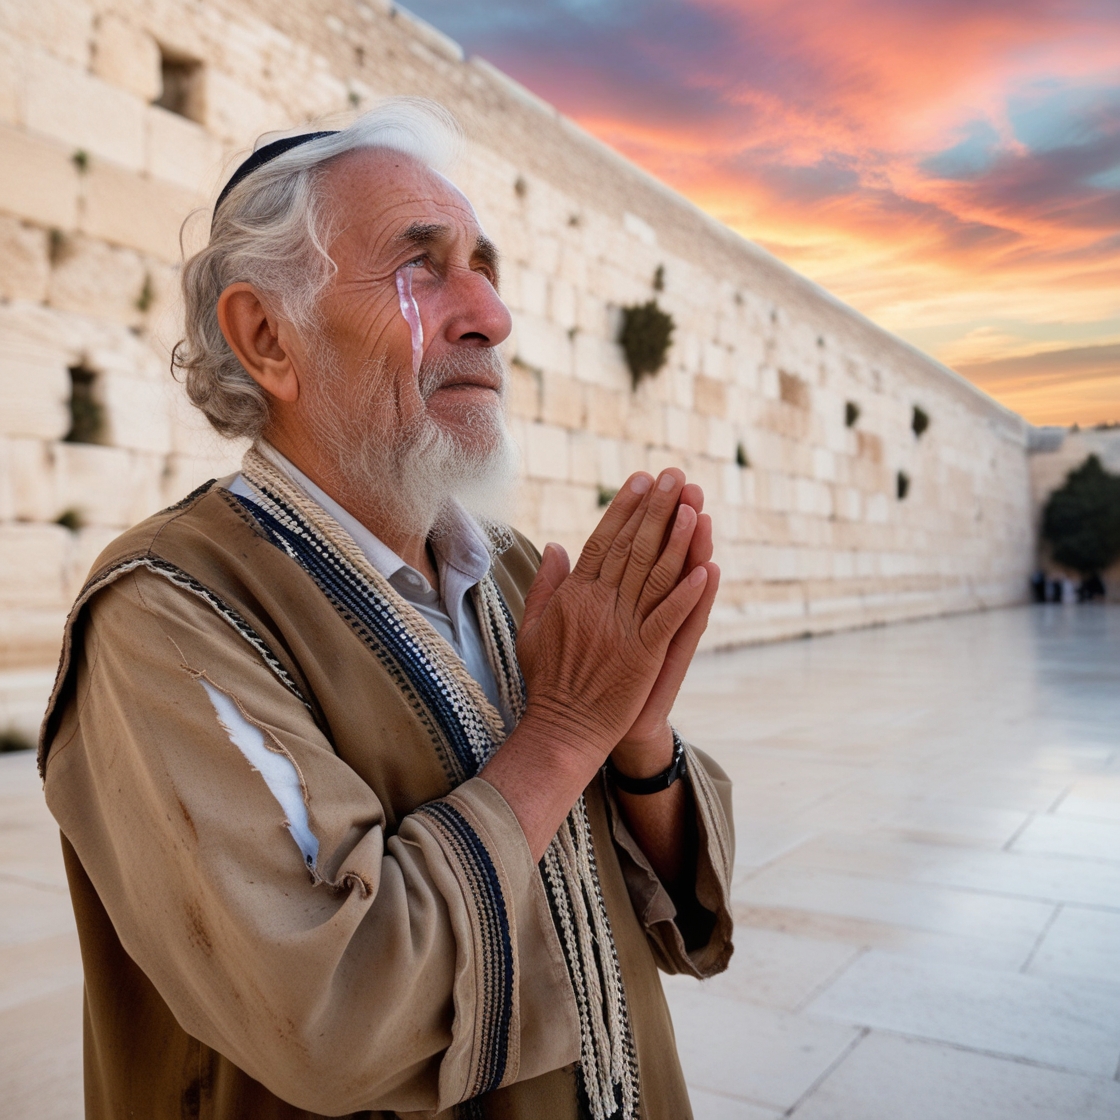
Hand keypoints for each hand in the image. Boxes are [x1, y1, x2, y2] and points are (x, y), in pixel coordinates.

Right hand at [514, 469, 709, 765]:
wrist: (562, 728)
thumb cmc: (548, 679)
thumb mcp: (534, 625)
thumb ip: (547, 583)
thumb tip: (556, 545)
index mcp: (575, 594)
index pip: (601, 540)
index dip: (623, 508)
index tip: (641, 480)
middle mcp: (599, 604)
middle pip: (632, 547)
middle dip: (655, 509)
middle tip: (675, 476)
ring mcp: (622, 629)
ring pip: (654, 575)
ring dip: (677, 539)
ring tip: (694, 506)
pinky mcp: (643, 655)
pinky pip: (668, 619)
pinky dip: (687, 595)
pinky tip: (706, 569)